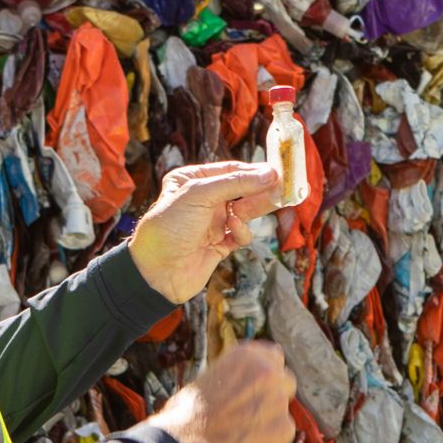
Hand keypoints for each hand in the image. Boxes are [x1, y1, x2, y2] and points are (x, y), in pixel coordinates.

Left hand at [129, 161, 283, 304]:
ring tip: (275, 200)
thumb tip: (269, 173)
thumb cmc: (170, 227)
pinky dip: (241, 232)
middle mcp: (202, 200)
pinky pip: (240, 234)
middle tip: (285, 185)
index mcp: (191, 181)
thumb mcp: (200, 195)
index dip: (253, 170)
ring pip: (245, 211)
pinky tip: (234, 231)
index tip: (277, 169)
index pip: (229, 170)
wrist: (157, 272)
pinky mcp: (219, 244)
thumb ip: (236, 183)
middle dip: (261, 188)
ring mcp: (211, 223)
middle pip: (241, 190)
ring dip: (258, 207)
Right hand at [148, 343, 296, 442]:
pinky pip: (284, 432)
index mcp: (246, 355)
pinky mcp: (284, 428)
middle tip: (254, 410)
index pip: (272, 355)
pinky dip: (271, 439)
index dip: (266, 372)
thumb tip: (240, 385)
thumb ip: (233, 378)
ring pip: (283, 408)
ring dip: (271, 417)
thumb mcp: (207, 380)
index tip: (258, 385)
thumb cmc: (185, 417)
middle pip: (285, 380)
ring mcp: (278, 400)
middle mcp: (268, 372)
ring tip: (244, 432)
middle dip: (274, 393)